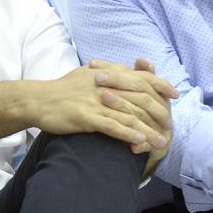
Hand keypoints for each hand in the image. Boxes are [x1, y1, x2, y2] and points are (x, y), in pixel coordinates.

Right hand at [36, 61, 177, 152]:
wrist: (36, 99)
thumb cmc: (60, 89)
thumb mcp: (85, 74)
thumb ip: (107, 71)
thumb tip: (124, 68)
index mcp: (107, 73)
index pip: (141, 77)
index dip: (161, 85)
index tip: (175, 94)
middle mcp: (105, 85)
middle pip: (141, 98)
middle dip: (159, 113)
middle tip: (170, 126)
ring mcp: (96, 101)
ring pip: (129, 115)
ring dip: (148, 131)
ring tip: (162, 143)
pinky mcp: (86, 117)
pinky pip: (111, 126)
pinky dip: (128, 135)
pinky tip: (139, 143)